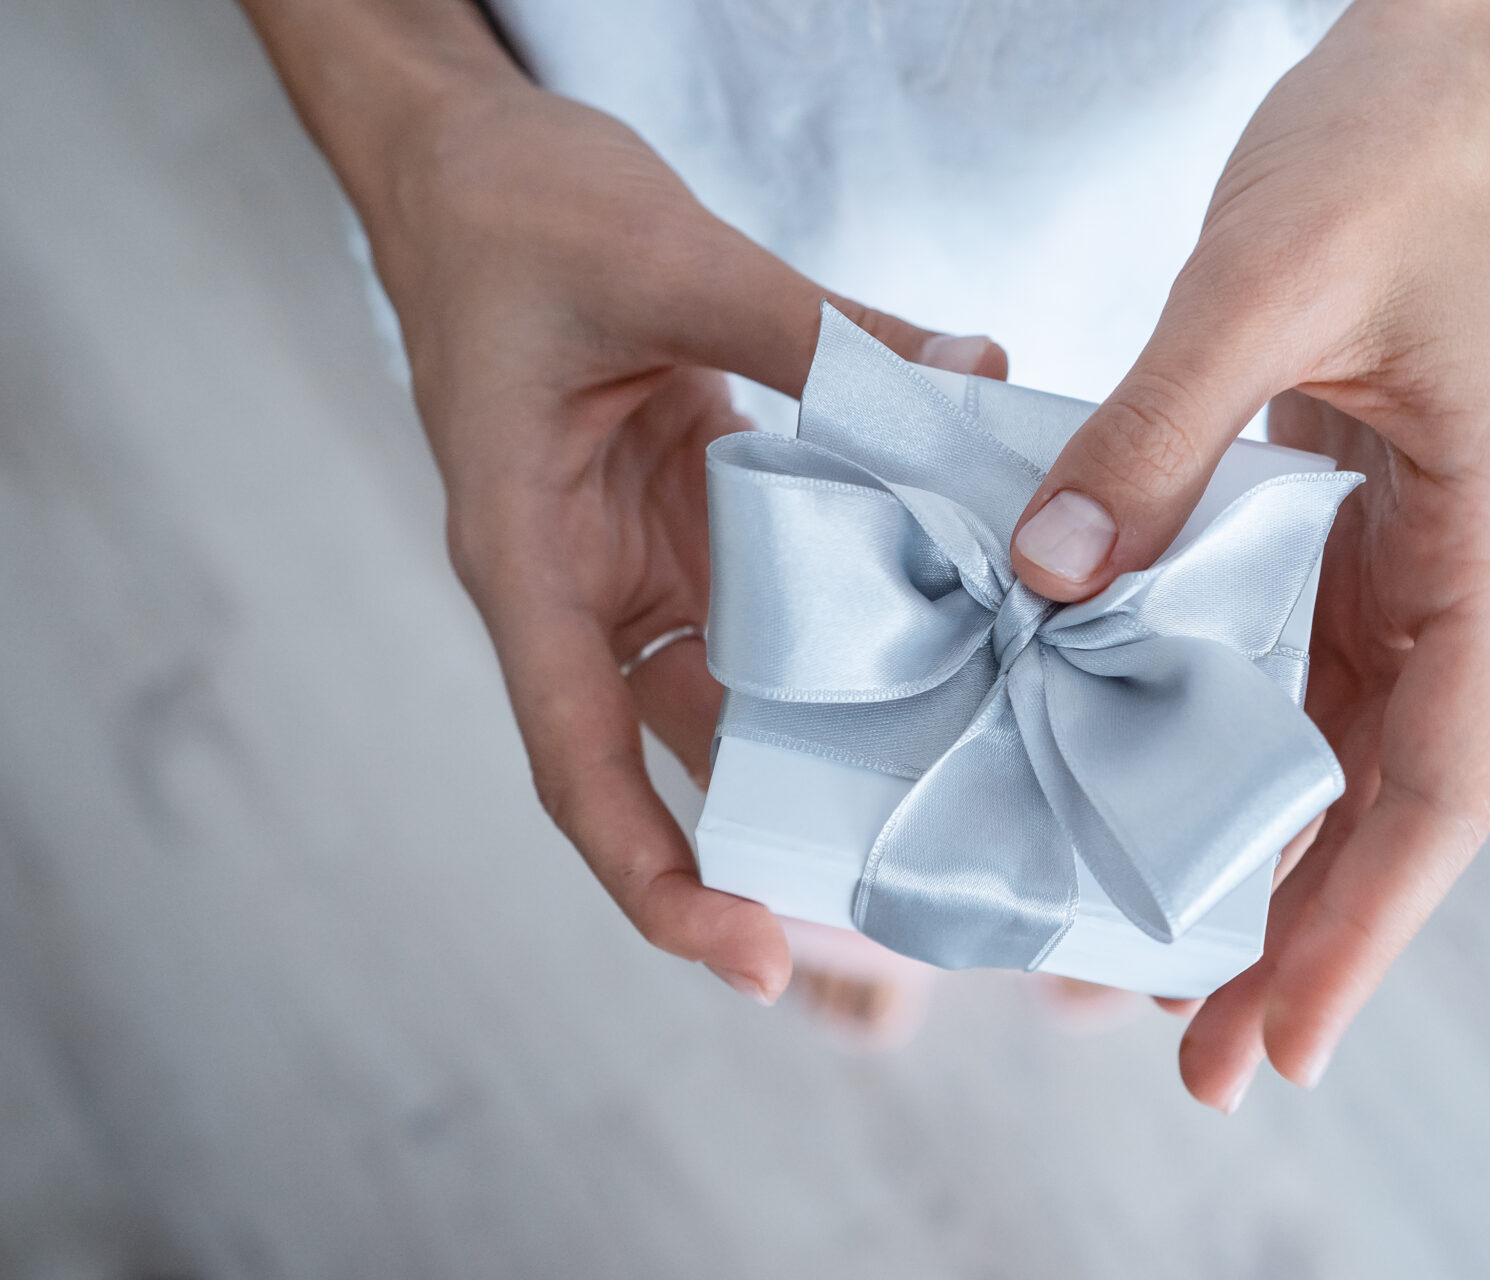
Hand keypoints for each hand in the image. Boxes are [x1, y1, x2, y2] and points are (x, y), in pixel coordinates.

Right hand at [362, 79, 1005, 1002]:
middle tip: (911, 883)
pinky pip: (778, 581)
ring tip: (962, 766)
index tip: (746, 960)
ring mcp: (642, 548)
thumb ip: (817, 330)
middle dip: (781, 823)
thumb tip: (971, 371)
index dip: (653, 875)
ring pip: (744, 672)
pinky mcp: (690, 504)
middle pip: (678, 747)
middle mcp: (583, 580)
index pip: (578, 759)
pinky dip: (858, 598)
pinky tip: (958, 605)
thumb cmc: (515, 216)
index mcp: (527, 559)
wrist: (471, 160)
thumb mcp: (665, 263)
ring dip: (843, 713)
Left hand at [1007, 0, 1489, 1102]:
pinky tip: (1141, 792)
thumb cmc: (1391, 149)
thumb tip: (1045, 587)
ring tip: (1152, 961)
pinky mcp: (1340, 516)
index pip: (1433, 789)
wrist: (1441, 59)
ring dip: (1252, 855)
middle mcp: (1461, 576)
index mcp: (1488, 546)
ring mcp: (1403, 553)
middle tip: (1195, 1055)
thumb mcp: (1257, 283)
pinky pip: (1281, 662)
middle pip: (1383, 802)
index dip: (1358, 932)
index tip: (1278, 1043)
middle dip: (1298, 934)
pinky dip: (1218, 742)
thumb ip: (1152, 439)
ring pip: (1331, 748)